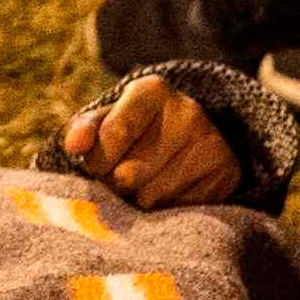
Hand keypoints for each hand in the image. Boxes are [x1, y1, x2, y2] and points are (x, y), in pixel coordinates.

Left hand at [64, 77, 242, 211]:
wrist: (192, 139)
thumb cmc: (136, 131)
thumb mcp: (108, 120)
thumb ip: (85, 129)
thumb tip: (74, 145)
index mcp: (151, 89)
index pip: (113, 134)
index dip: (97, 161)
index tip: (97, 165)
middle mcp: (187, 111)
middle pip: (128, 173)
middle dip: (116, 183)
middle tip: (124, 174)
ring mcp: (210, 143)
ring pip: (150, 197)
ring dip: (138, 199)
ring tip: (146, 182)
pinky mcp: (226, 174)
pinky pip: (177, 210)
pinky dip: (165, 208)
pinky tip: (170, 190)